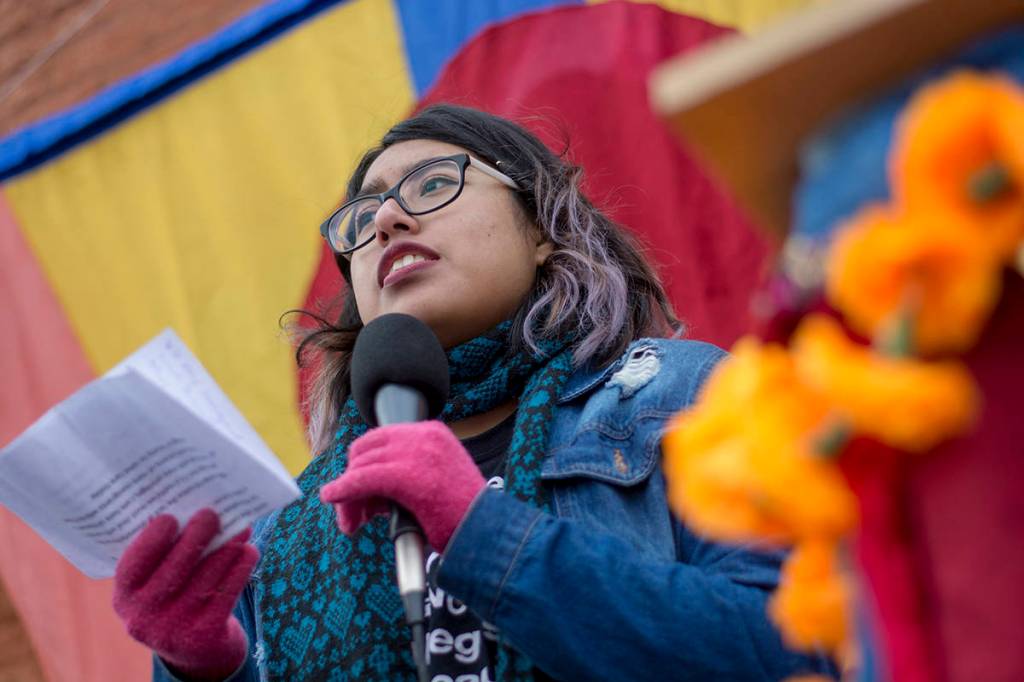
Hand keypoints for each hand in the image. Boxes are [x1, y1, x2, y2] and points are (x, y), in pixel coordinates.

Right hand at [113, 509, 257, 680]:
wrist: (195, 650)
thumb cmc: (175, 598)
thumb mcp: (157, 583)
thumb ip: (164, 554)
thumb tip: (192, 508)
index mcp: (125, 598)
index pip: (132, 565)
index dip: (151, 540)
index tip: (170, 517)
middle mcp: (143, 617)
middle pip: (174, 569)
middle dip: (196, 537)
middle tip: (212, 513)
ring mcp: (172, 630)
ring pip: (205, 578)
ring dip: (226, 549)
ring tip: (241, 528)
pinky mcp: (203, 636)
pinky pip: (226, 594)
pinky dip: (240, 569)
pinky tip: (249, 552)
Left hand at [320, 421, 485, 550]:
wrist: (487, 533)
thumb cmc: (463, 516)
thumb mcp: (436, 480)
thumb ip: (405, 473)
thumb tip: (366, 490)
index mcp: (432, 432)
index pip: (381, 439)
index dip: (364, 467)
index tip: (365, 496)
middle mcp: (423, 435)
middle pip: (366, 450)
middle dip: (353, 481)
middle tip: (355, 514)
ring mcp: (416, 453)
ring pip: (361, 466)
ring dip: (348, 495)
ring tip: (351, 522)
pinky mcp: (407, 475)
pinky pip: (362, 479)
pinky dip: (343, 489)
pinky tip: (332, 498)